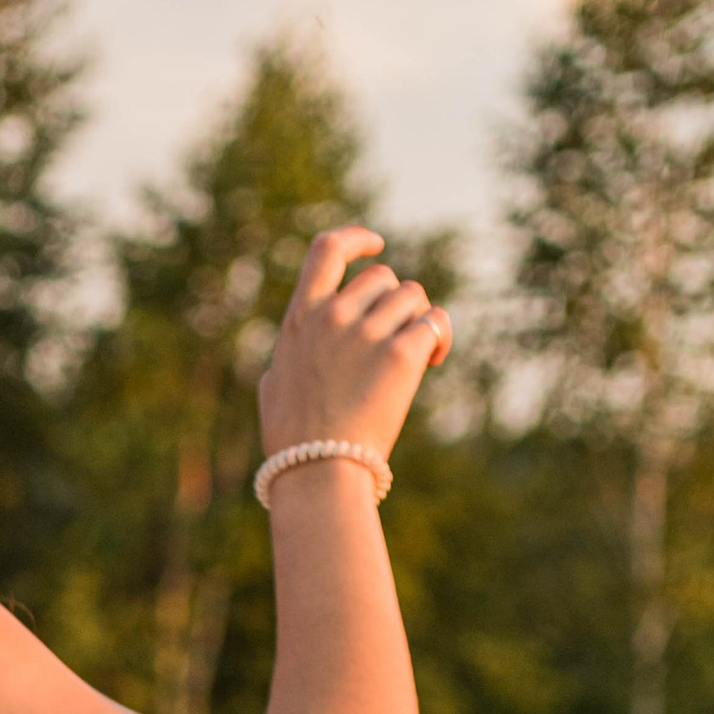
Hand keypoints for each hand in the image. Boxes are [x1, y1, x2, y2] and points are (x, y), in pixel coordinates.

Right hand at [257, 225, 450, 466]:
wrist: (318, 473)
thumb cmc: (294, 443)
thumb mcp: (273, 390)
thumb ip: (287, 361)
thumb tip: (284, 362)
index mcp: (301, 320)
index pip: (326, 251)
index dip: (356, 240)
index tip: (376, 245)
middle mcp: (332, 318)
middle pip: (382, 277)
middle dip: (396, 301)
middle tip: (400, 334)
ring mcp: (365, 334)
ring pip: (412, 296)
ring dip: (419, 319)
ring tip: (419, 354)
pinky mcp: (399, 356)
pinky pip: (433, 323)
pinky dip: (439, 337)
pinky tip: (433, 360)